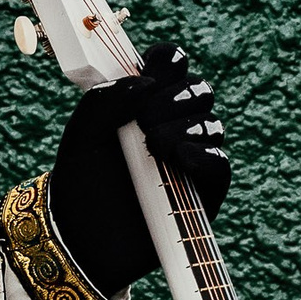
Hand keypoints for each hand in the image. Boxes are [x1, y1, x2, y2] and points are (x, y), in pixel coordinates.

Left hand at [46, 43, 229, 299]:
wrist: (81, 239)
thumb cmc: (80, 182)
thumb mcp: (80, 135)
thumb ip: (104, 100)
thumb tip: (144, 83)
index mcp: (145, 102)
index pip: (172, 65)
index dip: (168, 60)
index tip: (151, 69)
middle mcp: (174, 125)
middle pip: (199, 89)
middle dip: (174, 97)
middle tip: (144, 120)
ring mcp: (191, 157)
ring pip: (213, 123)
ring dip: (185, 125)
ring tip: (154, 144)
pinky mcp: (203, 191)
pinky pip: (221, 164)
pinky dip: (205, 154)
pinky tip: (180, 156)